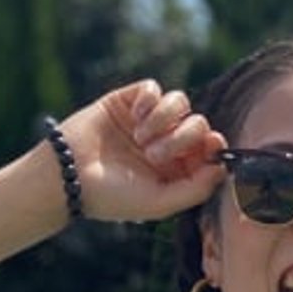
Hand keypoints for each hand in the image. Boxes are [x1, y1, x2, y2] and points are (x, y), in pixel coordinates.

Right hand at [57, 80, 225, 222]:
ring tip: (140, 139)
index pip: (210, 150)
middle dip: (182, 138)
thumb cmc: (115, 197)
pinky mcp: (128, 101)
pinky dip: (149, 102)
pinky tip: (133, 118)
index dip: (215, 145)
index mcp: (179, 170)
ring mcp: (149, 121)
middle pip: (199, 124)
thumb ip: (196, 189)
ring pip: (180, 102)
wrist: (70, 177)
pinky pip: (154, 88)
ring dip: (164, 120)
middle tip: (153, 155)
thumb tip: (222, 168)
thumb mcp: (161, 202)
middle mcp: (168, 144)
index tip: (210, 147)